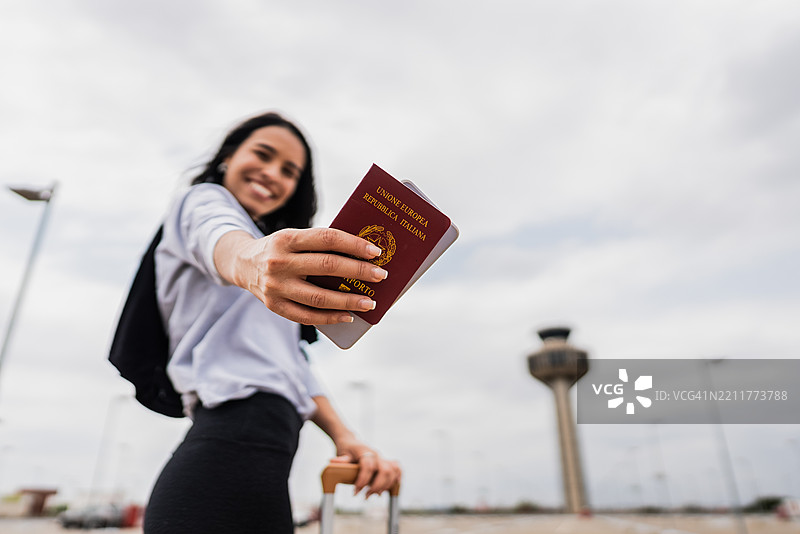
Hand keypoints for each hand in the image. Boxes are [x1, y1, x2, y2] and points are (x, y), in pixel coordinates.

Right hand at [219, 228, 387, 324]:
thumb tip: (361, 256)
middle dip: (358, 272)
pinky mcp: (274, 306)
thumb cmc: (281, 249)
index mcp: (287, 238)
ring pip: (319, 297)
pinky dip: (330, 318)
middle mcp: (279, 262)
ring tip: (369, 303)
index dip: (353, 245)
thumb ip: (319, 244)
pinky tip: (348, 316)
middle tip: (380, 276)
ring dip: (348, 301)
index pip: (326, 239)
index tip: (375, 252)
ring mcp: (275, 286)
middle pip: (326, 267)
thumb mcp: (293, 237)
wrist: (243, 264)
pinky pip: (306, 316)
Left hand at [330, 439, 401, 497]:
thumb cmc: (346, 449)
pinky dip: (398, 476)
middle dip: (377, 486)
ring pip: (392, 470)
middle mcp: (376, 455)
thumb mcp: (342, 454)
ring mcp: (382, 458)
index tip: (355, 492)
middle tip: (366, 496)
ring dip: (386, 484)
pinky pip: (397, 468)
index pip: (368, 467)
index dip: (363, 480)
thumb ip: (341, 460)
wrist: (351, 441)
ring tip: (376, 494)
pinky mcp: (386, 461)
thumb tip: (331, 462)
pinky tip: (394, 486)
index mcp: (365, 452)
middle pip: (384, 470)